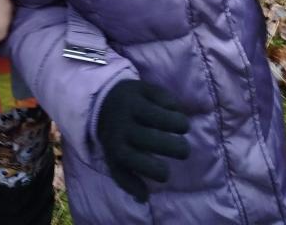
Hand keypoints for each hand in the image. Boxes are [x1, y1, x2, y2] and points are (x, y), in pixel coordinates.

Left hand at [96, 80, 189, 201]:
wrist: (101, 101)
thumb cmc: (116, 137)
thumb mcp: (115, 160)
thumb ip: (128, 180)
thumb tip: (145, 198)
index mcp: (117, 147)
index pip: (141, 164)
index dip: (159, 172)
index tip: (167, 172)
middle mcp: (124, 126)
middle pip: (155, 140)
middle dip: (176, 148)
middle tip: (184, 151)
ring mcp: (131, 104)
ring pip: (161, 116)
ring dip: (179, 124)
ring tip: (184, 128)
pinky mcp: (139, 87)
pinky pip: (162, 97)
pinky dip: (174, 105)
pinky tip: (176, 111)